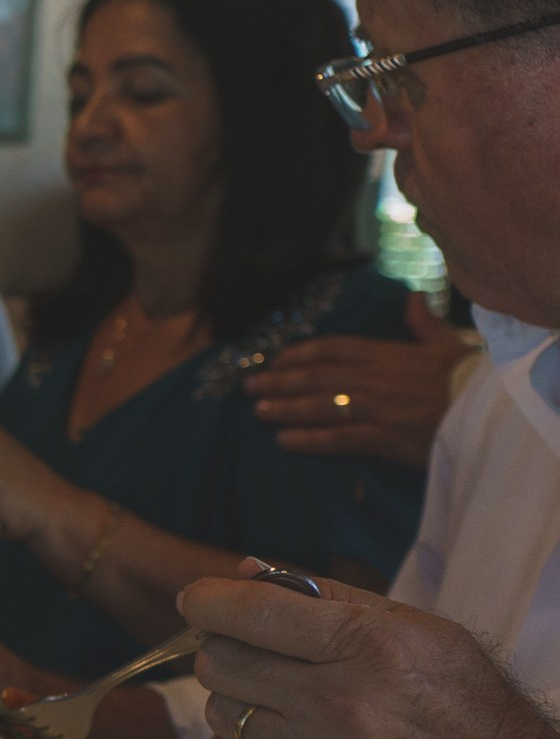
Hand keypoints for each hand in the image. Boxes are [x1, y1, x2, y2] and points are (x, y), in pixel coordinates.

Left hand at [182, 561, 559, 738]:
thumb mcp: (414, 626)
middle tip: (248, 648)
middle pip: (221, 661)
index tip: (196, 600)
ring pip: (219, 710)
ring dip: (233, 696)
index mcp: (367, 647)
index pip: (253, 613)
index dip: (207, 601)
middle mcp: (338, 704)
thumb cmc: (456, 698)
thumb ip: (325, 593)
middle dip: (223, 645)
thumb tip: (243, 571)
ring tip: (272, 694)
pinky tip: (269, 732)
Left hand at [245, 294, 470, 467]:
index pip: (331, 349)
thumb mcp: (444, 345)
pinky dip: (309, 439)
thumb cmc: (466, 379)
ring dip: (285, 408)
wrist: (489, 412)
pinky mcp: (383, 437)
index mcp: (386, 354)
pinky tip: (284, 440)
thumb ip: (423, 322)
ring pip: (320, 406)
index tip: (276, 359)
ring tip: (258, 411)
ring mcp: (376, 408)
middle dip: (279, 381)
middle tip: (248, 386)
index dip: (299, 354)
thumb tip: (414, 298)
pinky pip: (338, 438)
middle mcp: (374, 378)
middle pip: (315, 377)